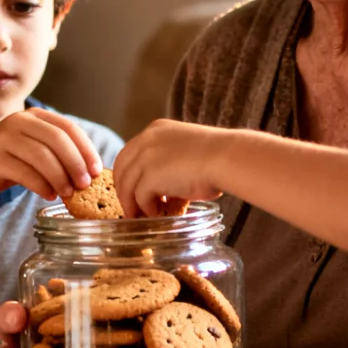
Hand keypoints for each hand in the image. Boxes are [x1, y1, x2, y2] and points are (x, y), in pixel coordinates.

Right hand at [0, 108, 101, 200]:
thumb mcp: (35, 152)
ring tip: (68, 193)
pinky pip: (25, 172)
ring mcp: (4, 137)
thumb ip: (59, 156)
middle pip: (57, 139)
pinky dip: (41, 185)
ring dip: (60, 177)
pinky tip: (49, 194)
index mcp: (35, 117)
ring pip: (42, 156)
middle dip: (75, 163)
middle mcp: (19, 121)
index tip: (97, 170)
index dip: (86, 149)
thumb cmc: (8, 162)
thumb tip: (92, 174)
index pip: (68, 128)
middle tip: (85, 184)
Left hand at [113, 120, 232, 216]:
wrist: (226, 158)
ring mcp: (145, 158)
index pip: (129, 153)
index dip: (128, 173)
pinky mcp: (149, 176)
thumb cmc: (217, 157)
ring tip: (141, 216)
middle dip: (124, 190)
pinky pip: (139, 197)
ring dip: (132, 203)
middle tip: (131, 207)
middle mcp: (146, 140)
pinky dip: (146, 208)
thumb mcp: (187, 151)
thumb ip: (169, 163)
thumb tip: (165, 188)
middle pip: (121, 168)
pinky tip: (157, 214)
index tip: (132, 188)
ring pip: (127, 185)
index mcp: (155, 130)